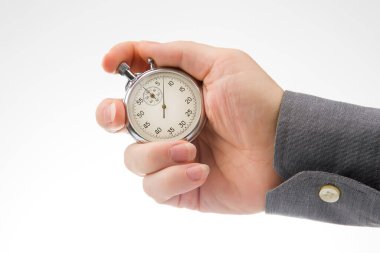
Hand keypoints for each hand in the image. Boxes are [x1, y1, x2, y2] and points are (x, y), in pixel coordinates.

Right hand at [96, 41, 283, 213]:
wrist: (282, 150)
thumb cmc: (258, 104)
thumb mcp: (224, 64)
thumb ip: (181, 54)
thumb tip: (143, 50)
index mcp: (176, 96)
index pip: (136, 82)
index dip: (118, 68)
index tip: (109, 65)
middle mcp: (169, 127)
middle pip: (119, 122)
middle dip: (110, 115)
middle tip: (119, 115)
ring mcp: (172, 159)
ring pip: (133, 159)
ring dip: (155, 153)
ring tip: (190, 150)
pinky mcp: (181, 187)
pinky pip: (154, 188)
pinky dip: (173, 178)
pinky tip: (201, 171)